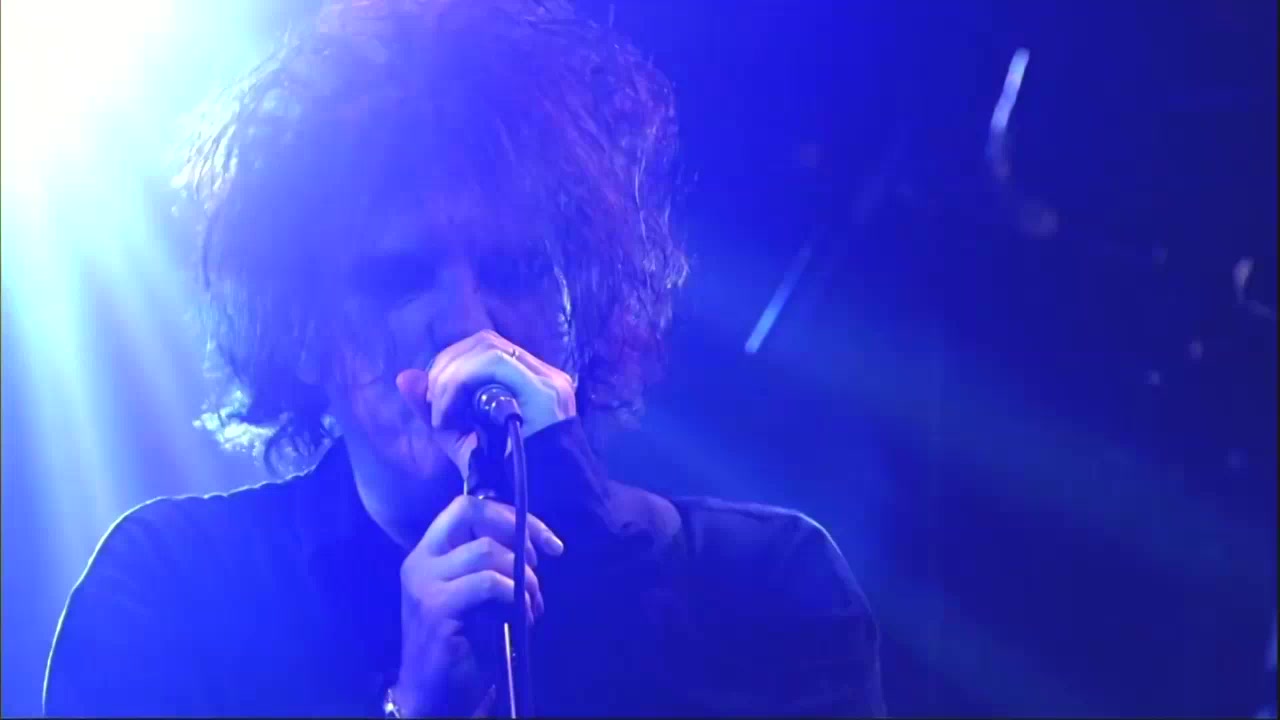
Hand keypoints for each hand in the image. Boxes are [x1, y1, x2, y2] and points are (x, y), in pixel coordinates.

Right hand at [394, 494, 564, 716]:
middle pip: (471, 513)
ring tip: (532, 602)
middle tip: (542, 562)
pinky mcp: (436, 608)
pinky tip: (525, 617)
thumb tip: (535, 544)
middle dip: (518, 530)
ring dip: (522, 574)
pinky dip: (515, 595)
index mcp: (429, 554)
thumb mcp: (479, 597)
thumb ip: (493, 566)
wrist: (433, 695)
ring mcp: (424, 584)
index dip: (509, 515)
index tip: (547, 542)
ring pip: (486, 550)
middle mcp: (420, 562)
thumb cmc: (461, 648)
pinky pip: (488, 584)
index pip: (467, 508)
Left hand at [396, 330, 576, 472]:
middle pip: (483, 341)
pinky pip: (495, 365)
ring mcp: (547, 380)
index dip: (450, 363)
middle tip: (432, 405)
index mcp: (527, 381)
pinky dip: (461, 383)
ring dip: (451, 376)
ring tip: (440, 415)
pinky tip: (449, 415)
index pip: (483, 348)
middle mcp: (542, 374)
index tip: (432, 398)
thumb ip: (434, 408)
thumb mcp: (461, 438)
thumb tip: (404, 377)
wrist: (540, 510)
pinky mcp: (545, 391)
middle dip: (446, 366)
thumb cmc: (507, 479)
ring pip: (486, 348)